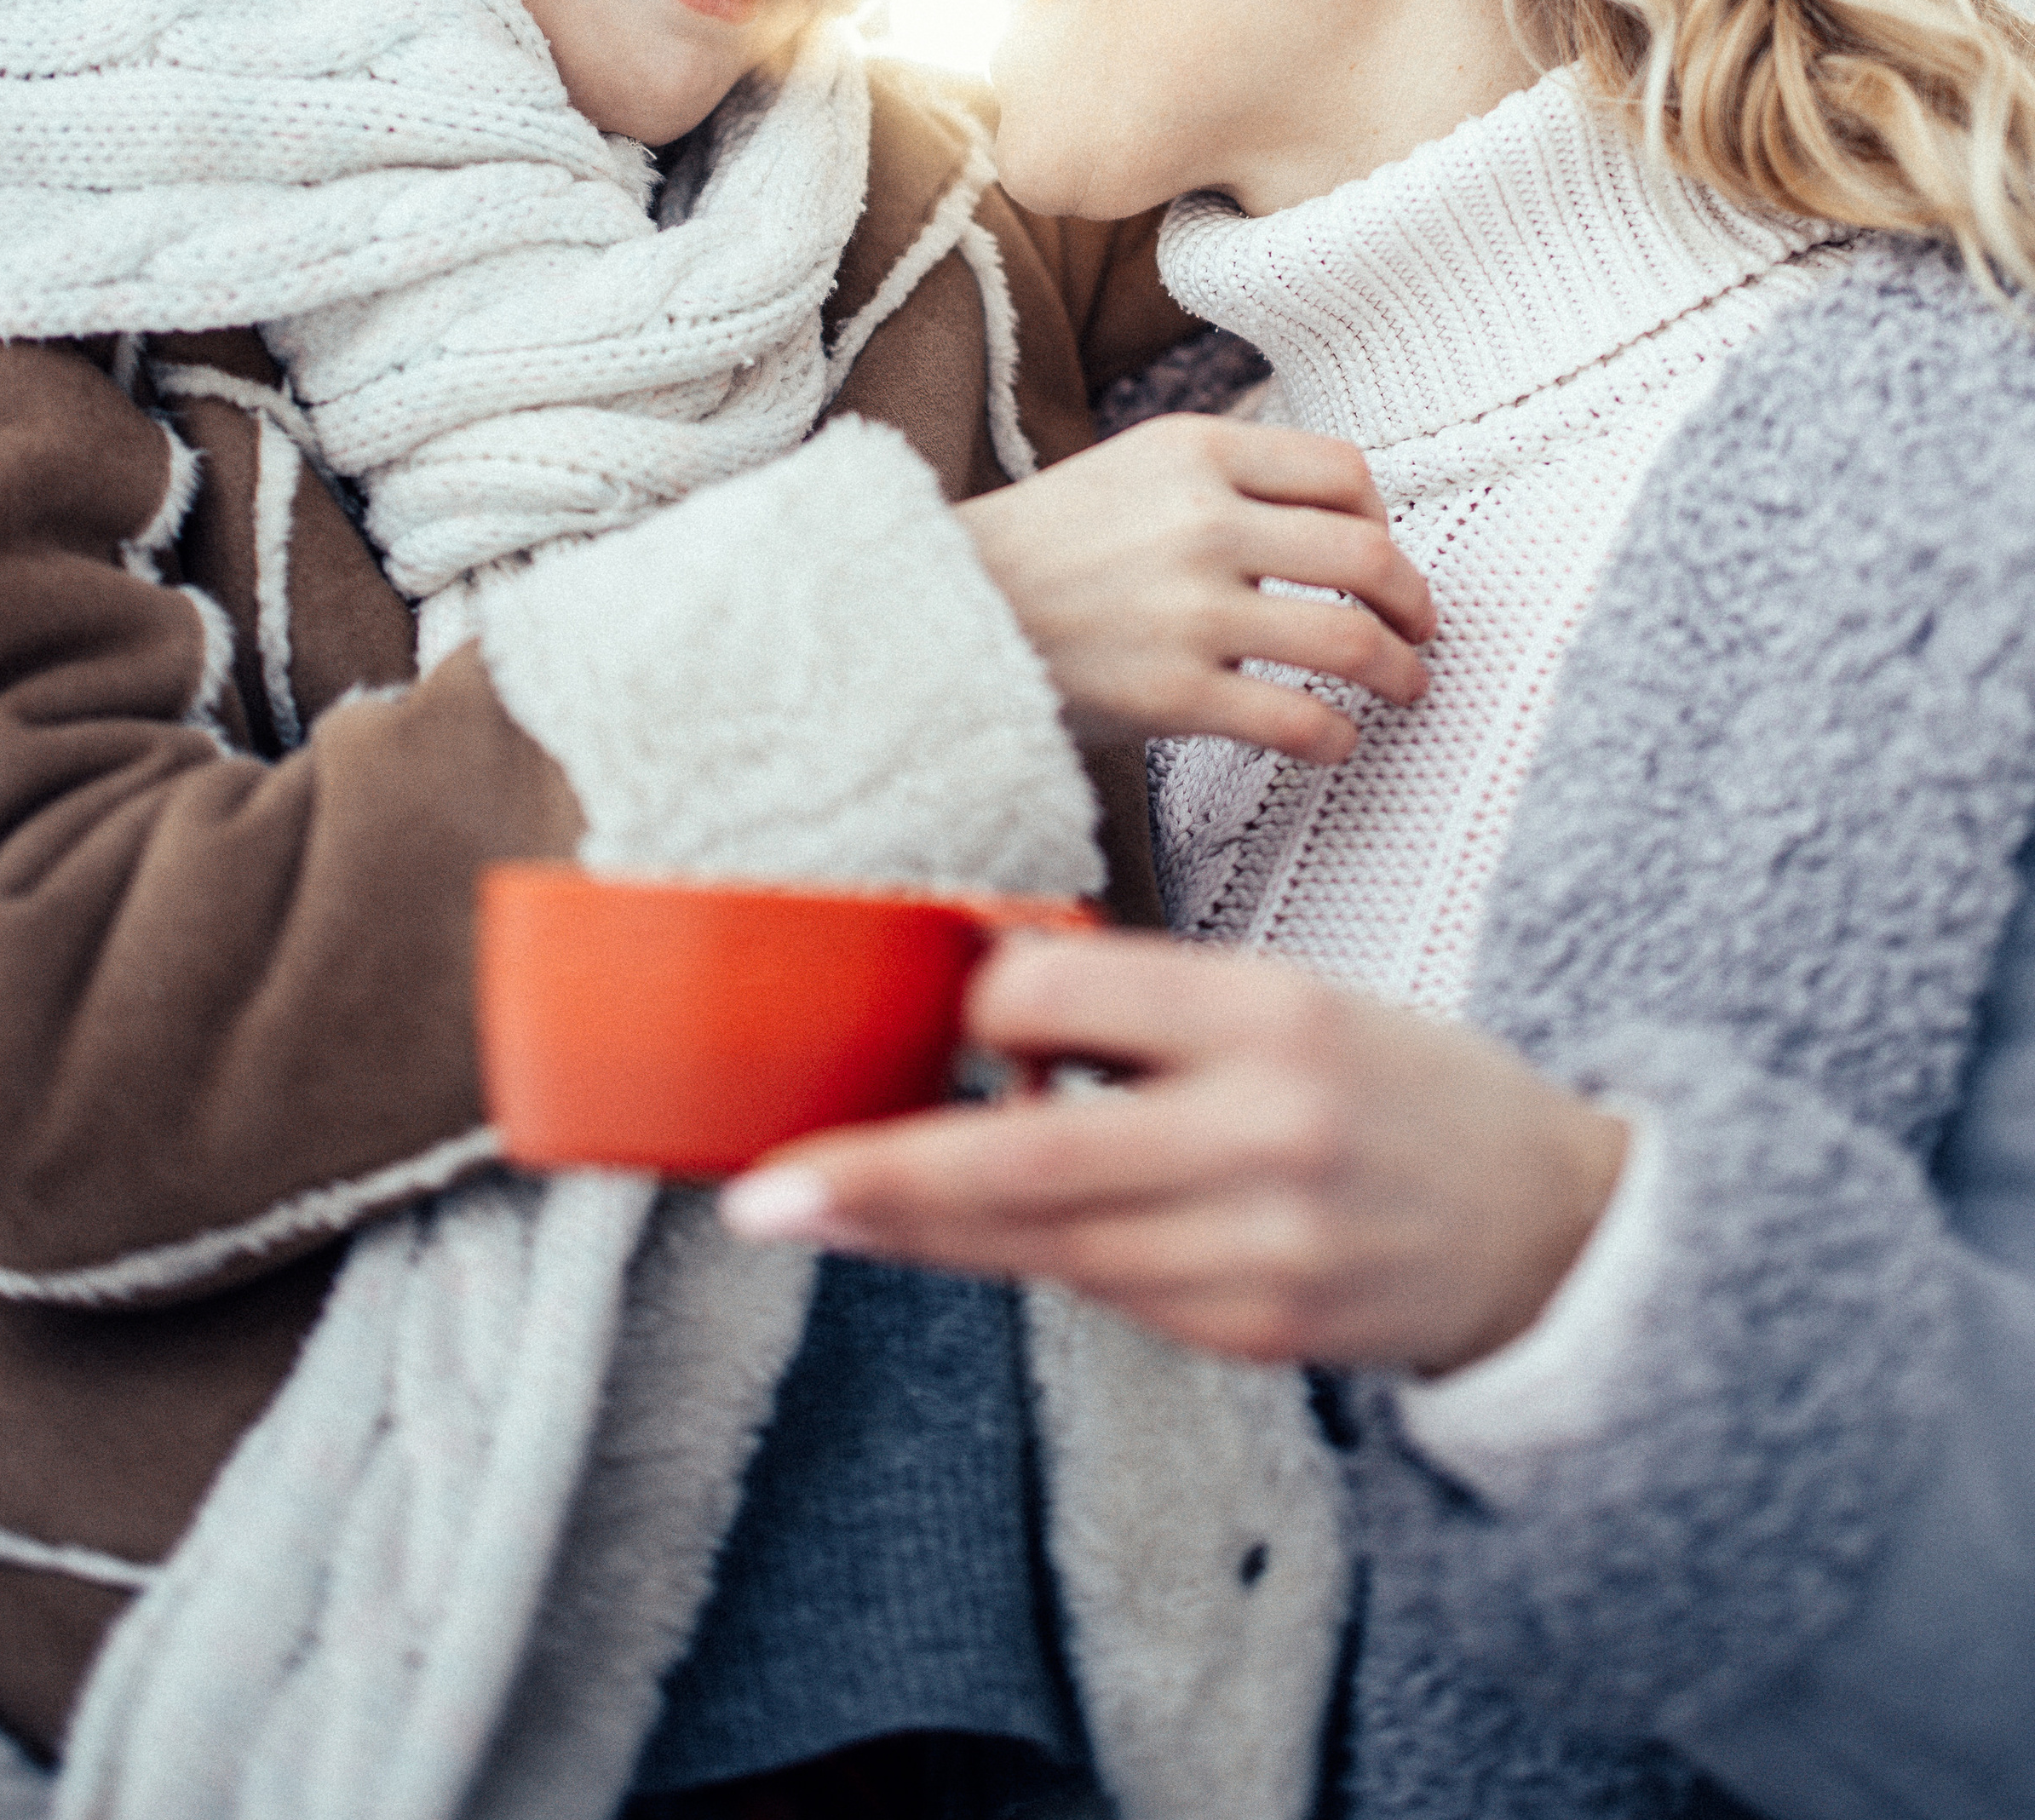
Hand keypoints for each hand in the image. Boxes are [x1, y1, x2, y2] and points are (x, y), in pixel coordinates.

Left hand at [720, 932, 1627, 1373]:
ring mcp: (1259, 1253)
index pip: (1065, 992)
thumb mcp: (1295, 1000)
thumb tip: (993, 1015)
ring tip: (819, 1210)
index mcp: (1272, 1015)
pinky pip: (1106, 1292)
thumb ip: (1153, 1012)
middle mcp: (1265, 1134)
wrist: (1560, 1229)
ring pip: (1044, 1246)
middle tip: (768, 1192)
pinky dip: (1037, 1259)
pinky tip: (989, 1238)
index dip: (987, 1000)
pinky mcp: (1254, 1335)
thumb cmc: (1409, 1092)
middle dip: (883, 1180)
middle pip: (1028, 1160)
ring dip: (921, 1232)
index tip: (952, 1003)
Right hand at [959, 414, 1434, 762]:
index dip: (1383, 519)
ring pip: (1351, 639)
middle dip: (1413, 600)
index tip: (1381, 553)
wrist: (937, 610)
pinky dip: (1336, 737)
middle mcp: (1204, 520)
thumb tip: (1330, 510)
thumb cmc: (1043, 548)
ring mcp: (1191, 608)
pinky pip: (1298, 719)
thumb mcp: (1130, 467)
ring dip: (1398, 671)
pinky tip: (1334, 742)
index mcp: (1196, 450)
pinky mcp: (1173, 693)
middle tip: (1421, 628)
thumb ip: (1221, 476)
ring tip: (1404, 687)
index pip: (1346, 471)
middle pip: (1368, 554)